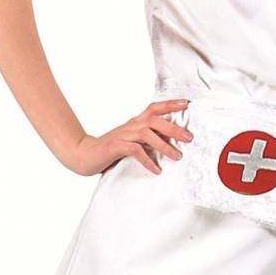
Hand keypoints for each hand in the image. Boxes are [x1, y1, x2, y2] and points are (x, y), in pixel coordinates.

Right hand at [62, 99, 193, 175]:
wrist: (85, 154)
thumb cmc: (111, 149)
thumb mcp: (132, 141)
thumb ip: (148, 140)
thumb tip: (171, 145)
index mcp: (136, 122)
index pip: (155, 108)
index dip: (171, 104)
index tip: (187, 104)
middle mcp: (131, 125)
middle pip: (155, 120)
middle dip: (174, 128)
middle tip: (190, 138)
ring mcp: (123, 135)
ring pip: (147, 134)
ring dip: (164, 146)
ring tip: (177, 157)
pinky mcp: (116, 146)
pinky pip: (135, 151)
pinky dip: (148, 160)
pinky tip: (157, 170)